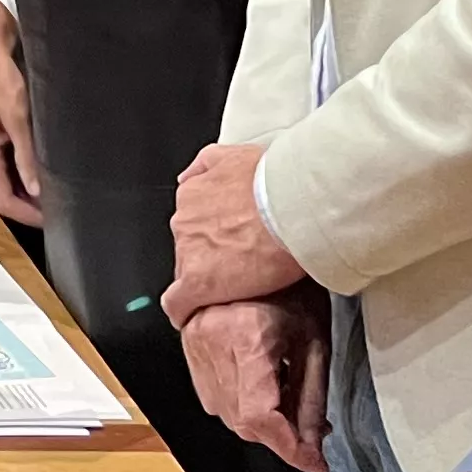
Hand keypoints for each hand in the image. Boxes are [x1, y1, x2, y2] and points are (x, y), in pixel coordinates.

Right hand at [0, 0, 43, 224]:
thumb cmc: (1, 76)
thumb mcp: (18, 116)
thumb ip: (26, 153)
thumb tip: (35, 189)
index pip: (3, 198)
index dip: (27, 215)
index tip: (53, 221)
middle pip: (5, 193)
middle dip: (30, 207)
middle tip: (61, 213)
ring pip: (10, 181)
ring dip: (31, 192)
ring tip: (58, 197)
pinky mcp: (0, 134)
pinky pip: (13, 165)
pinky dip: (30, 175)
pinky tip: (48, 174)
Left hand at [163, 141, 300, 320]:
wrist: (292, 206)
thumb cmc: (275, 182)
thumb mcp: (234, 155)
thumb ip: (205, 165)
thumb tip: (188, 176)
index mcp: (192, 195)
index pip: (192, 225)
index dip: (210, 239)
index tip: (224, 246)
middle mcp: (184, 222)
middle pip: (190, 249)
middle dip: (209, 258)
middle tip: (240, 265)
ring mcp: (189, 252)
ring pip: (189, 273)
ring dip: (208, 280)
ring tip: (237, 287)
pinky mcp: (199, 282)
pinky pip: (179, 303)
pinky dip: (184, 311)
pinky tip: (191, 316)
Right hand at [182, 291, 329, 471]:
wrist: (263, 241)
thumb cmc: (294, 284)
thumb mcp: (315, 343)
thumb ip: (311, 402)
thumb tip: (311, 449)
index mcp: (246, 338)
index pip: (260, 417)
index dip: (290, 448)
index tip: (314, 462)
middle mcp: (211, 341)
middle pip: (243, 421)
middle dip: (279, 436)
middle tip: (310, 430)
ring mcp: (194, 342)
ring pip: (226, 413)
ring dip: (259, 421)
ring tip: (288, 400)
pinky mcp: (188, 343)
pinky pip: (212, 396)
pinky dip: (239, 404)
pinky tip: (262, 386)